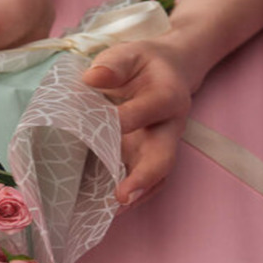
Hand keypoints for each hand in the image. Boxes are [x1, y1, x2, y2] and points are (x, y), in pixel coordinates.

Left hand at [81, 35, 200, 214]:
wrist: (170, 72)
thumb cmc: (145, 64)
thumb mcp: (131, 52)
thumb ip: (114, 63)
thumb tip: (92, 78)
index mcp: (167, 96)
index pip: (147, 110)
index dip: (125, 119)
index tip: (101, 124)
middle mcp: (170, 127)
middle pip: (164, 157)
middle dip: (144, 177)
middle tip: (123, 196)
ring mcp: (161, 147)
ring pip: (157, 176)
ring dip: (137, 195)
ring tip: (112, 210)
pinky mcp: (149, 158)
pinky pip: (146, 182)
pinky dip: (131, 195)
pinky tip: (106, 208)